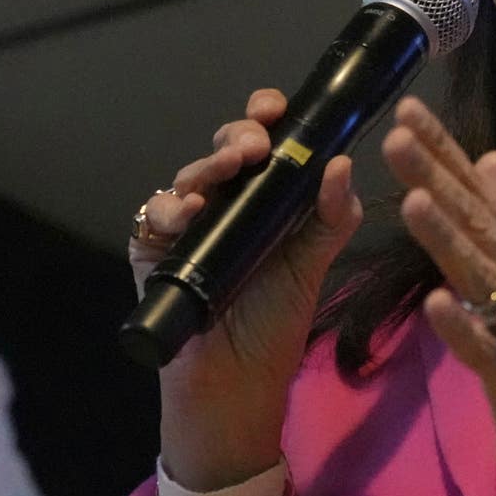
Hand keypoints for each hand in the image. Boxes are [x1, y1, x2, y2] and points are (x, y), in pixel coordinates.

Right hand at [133, 89, 363, 489]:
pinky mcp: (152, 252)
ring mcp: (186, 227)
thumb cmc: (273, 325)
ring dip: (207, 166)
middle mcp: (223, 206)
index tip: (277, 109)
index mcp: (264, 201)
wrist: (237, 386)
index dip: (265, 120)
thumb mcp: (312, 266)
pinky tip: (190, 212)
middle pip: (223, 151)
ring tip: (230, 166)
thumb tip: (342, 164)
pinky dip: (170, 209)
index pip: (263, 144)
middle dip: (238, 136)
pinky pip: (153, 217)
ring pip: (189, 177)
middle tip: (256, 143)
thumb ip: (333, 218)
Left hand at [382, 97, 495, 495]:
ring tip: (412, 200)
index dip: (443, 152)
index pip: (478, 194)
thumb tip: (484, 157)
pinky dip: (463, 328)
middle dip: (436, 178)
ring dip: (447, 239)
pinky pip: (487, 352)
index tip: (405, 108)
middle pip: (475, 223)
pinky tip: (435, 305)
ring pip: (482, 277)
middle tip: (395, 134)